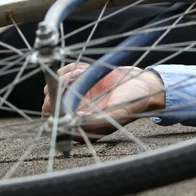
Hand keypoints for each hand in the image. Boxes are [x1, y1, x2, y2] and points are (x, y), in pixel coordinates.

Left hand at [43, 63, 165, 139]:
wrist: (144, 83)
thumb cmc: (135, 101)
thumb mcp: (119, 112)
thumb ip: (97, 121)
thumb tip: (73, 123)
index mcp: (83, 127)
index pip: (56, 121)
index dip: (55, 105)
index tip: (64, 92)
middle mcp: (77, 113)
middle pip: (50, 102)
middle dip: (59, 86)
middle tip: (76, 76)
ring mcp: (77, 97)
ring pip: (55, 86)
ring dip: (66, 74)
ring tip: (83, 71)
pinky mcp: (80, 82)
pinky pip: (64, 73)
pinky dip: (71, 68)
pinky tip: (85, 68)